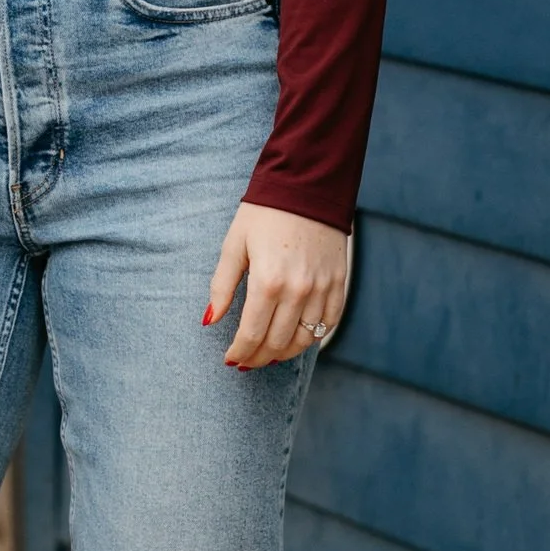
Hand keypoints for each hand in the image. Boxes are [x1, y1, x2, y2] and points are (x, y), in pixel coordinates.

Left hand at [205, 203, 350, 369]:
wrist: (306, 188)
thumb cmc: (262, 214)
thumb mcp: (234, 245)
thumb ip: (222, 286)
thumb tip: (209, 321)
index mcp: (268, 281)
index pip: (252, 333)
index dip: (240, 352)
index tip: (231, 360)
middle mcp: (298, 291)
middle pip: (278, 342)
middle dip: (258, 357)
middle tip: (246, 362)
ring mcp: (323, 289)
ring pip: (305, 339)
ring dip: (284, 353)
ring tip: (268, 355)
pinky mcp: (339, 284)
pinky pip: (328, 324)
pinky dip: (313, 337)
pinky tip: (297, 339)